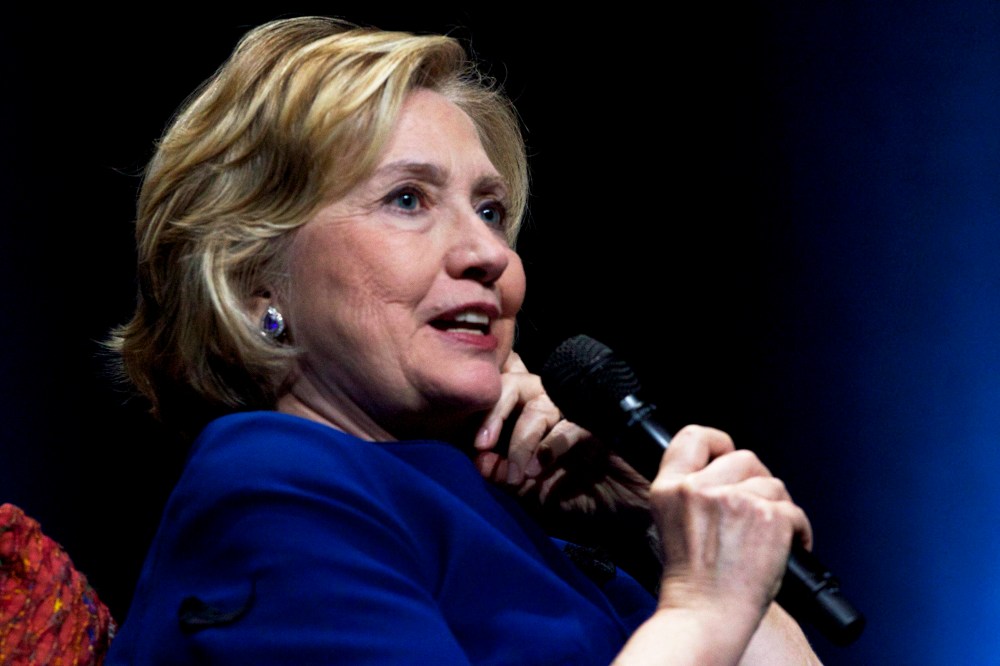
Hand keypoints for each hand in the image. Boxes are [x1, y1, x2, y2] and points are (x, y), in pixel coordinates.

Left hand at [473, 352, 648, 520]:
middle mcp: (551, 410)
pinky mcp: (600, 425)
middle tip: (483, 447)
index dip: (482, 416)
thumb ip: (507, 480)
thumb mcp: (532, 495)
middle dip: (495, 414)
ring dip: (522, 439)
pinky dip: (553, 445)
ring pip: (542, 406)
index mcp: (529, 419)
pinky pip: (572, 425)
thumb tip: (481, 464)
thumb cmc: (577, 500)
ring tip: (517, 473)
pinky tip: (541, 467)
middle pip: (516, 387)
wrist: (624, 517)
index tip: (474, 447)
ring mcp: (575, 414)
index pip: (499, 398)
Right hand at [651, 425, 812, 635]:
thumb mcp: (671, 521)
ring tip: (768, 536)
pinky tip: (786, 549)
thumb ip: (691, 491)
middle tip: (756, 510)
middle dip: (757, 481)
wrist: (705, 614)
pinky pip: (795, 510)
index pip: (693, 436)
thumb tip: (727, 471)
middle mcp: (699, 488)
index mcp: (669, 488)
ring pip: (773, 484)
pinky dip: (798, 531)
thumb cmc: (692, 580)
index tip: (727, 454)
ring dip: (778, 508)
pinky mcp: (768, 517)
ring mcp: (734, 500)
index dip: (718, 442)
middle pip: (745, 457)